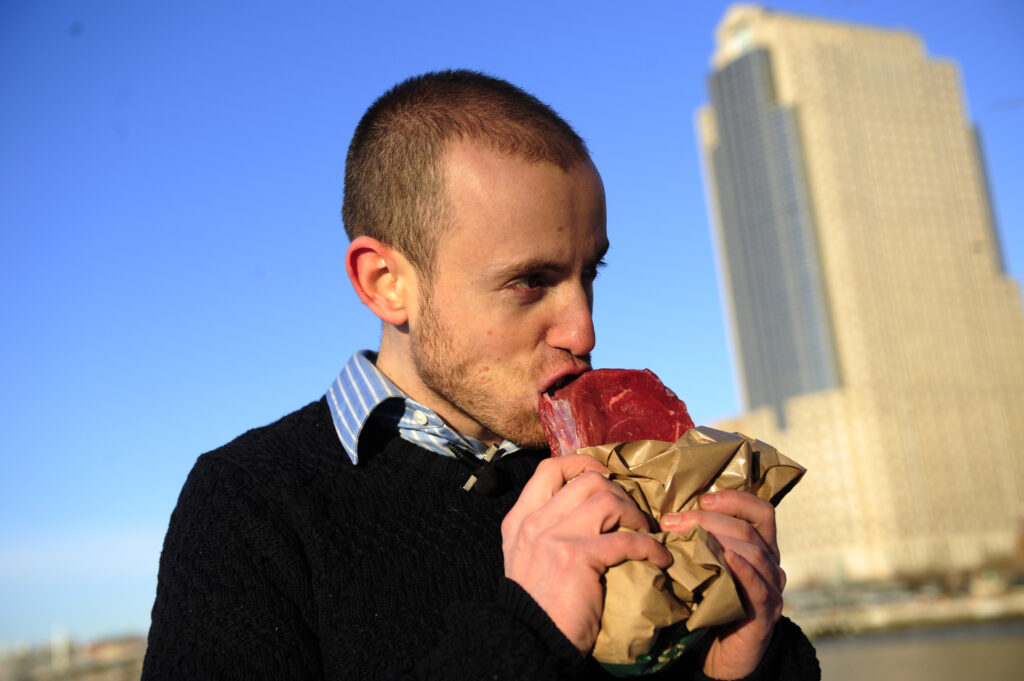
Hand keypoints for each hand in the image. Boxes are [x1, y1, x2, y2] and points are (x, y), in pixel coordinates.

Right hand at [502, 455, 672, 652]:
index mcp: (520, 518)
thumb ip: (545, 530)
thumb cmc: (537, 604)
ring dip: (635, 515)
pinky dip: (651, 547)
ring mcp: (553, 535)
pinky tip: (659, 559)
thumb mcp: (528, 557)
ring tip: (646, 533)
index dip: (583, 464)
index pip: (549, 469)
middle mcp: (534, 521)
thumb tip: (585, 512)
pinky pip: (626, 539)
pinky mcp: (576, 556)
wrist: (532, 640)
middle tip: (633, 515)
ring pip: (607, 500)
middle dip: (619, 493)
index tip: (606, 475)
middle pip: (586, 480)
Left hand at [661, 490, 784, 679]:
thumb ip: (697, 543)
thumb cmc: (705, 604)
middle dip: (708, 520)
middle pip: (747, 529)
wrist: (717, 656)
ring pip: (753, 553)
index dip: (734, 499)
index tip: (702, 498)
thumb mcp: (702, 567)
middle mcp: (770, 564)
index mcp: (759, 547)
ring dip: (716, 541)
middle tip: (672, 523)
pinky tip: (726, 560)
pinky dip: (742, 570)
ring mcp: (771, 588)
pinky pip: (759, 587)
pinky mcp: (767, 613)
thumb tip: (667, 516)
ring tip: (685, 540)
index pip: (760, 511)